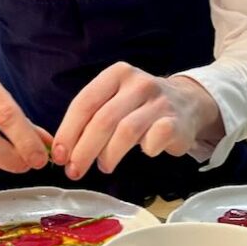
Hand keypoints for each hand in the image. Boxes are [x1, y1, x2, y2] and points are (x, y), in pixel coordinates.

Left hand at [50, 62, 223, 179]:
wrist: (187, 102)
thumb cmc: (140, 106)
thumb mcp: (115, 100)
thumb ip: (90, 118)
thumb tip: (63, 151)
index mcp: (117, 74)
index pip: (85, 102)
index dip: (69, 131)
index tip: (60, 155)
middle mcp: (139, 83)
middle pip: (104, 119)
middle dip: (84, 149)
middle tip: (74, 171)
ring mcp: (160, 101)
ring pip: (127, 131)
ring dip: (109, 154)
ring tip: (104, 166)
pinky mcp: (176, 121)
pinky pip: (155, 139)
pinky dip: (145, 150)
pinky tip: (143, 153)